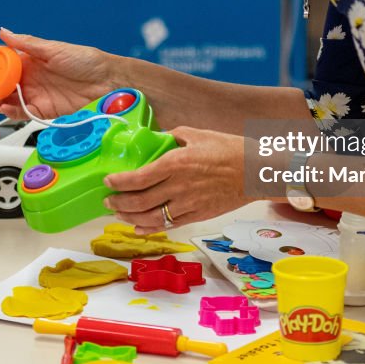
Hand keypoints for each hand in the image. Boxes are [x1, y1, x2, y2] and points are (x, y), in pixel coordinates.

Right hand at [0, 29, 116, 119]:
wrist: (108, 82)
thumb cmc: (86, 61)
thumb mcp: (54, 49)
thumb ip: (27, 44)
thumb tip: (4, 32)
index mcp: (29, 61)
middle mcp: (29, 79)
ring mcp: (35, 96)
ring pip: (5, 101)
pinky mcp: (43, 111)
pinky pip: (21, 113)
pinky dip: (9, 112)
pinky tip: (2, 107)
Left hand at [103, 126, 248, 233]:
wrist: (257, 171)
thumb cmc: (230, 149)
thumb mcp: (198, 134)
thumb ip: (173, 137)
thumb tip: (156, 140)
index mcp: (176, 163)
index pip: (139, 177)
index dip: (119, 182)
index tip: (108, 181)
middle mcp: (179, 186)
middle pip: (140, 201)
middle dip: (118, 203)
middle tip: (107, 201)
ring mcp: (188, 204)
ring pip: (151, 217)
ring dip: (130, 218)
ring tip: (118, 214)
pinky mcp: (198, 215)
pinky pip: (169, 225)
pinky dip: (151, 228)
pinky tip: (139, 227)